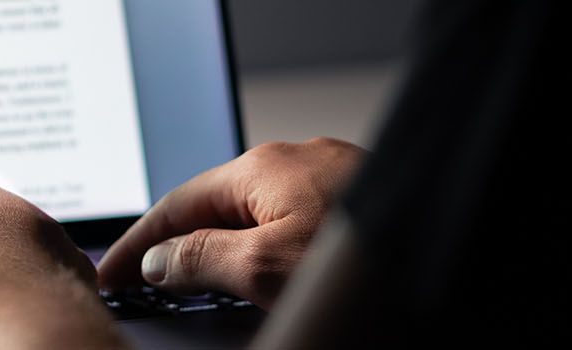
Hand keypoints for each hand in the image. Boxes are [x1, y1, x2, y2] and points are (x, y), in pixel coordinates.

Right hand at [98, 137, 365, 305]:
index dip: (136, 246)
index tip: (110, 278)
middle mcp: (299, 166)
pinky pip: (293, 230)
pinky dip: (266, 257)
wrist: (462, 260)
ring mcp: (335, 185)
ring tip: (197, 295)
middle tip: (145, 290)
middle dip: (178, 248)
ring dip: (225, 256)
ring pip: (258, 221)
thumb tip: (159, 262)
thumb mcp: (265, 268)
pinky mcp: (362, 211)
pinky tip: (266, 283)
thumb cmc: (369, 266)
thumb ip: (200, 260)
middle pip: (215, 210)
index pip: (176, 206)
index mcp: (265, 169)